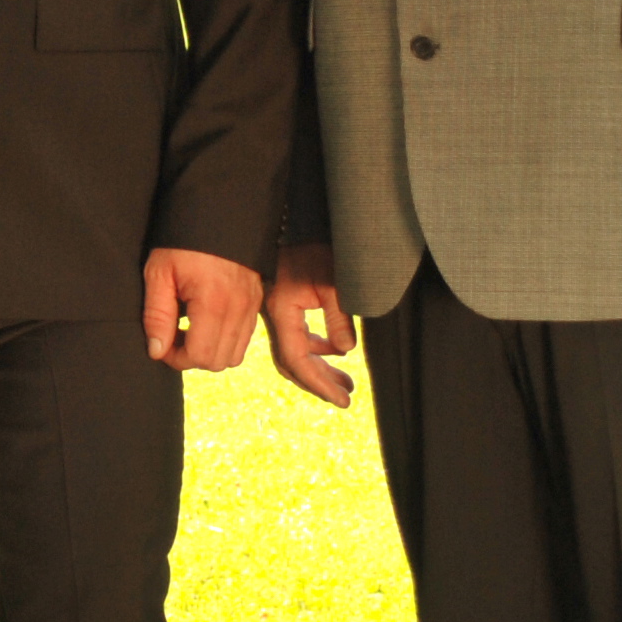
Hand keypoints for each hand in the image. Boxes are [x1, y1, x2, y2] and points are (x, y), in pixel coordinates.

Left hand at [143, 247, 264, 372]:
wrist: (218, 211)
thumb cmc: (183, 241)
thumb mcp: (159, 272)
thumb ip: (157, 315)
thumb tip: (157, 350)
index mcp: (214, 302)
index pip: (199, 356)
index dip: (175, 358)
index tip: (161, 344)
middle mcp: (239, 308)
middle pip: (218, 361)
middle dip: (192, 357)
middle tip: (173, 336)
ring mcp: (252, 306)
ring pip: (234, 354)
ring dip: (210, 351)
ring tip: (189, 329)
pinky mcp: (257, 302)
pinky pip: (244, 338)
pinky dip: (225, 340)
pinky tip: (206, 322)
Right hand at [260, 242, 356, 404]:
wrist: (295, 222)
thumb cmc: (314, 248)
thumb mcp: (334, 283)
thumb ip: (338, 318)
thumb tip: (344, 350)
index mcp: (282, 311)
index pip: (298, 360)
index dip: (319, 384)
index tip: (342, 399)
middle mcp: (275, 316)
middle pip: (293, 362)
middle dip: (319, 382)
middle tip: (346, 397)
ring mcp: (278, 312)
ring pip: (295, 351)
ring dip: (319, 368)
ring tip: (346, 381)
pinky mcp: (285, 306)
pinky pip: (297, 337)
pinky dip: (316, 350)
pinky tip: (335, 351)